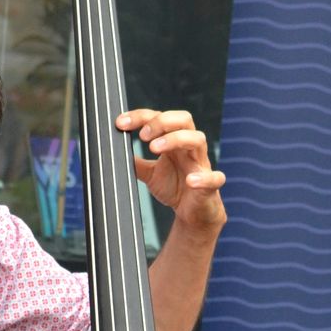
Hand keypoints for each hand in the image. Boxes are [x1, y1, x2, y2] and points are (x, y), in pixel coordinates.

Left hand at [116, 108, 225, 237]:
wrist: (193, 213)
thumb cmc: (175, 188)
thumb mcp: (150, 174)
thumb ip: (136, 163)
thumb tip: (116, 153)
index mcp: (175, 141)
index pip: (161, 118)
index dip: (141, 117)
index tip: (121, 122)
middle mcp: (189, 147)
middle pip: (184, 120)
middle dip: (162, 122)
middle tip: (142, 135)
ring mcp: (201, 165)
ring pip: (198, 140)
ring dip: (176, 139)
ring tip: (155, 148)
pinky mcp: (210, 186)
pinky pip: (214, 178)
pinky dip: (203, 178)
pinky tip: (189, 181)